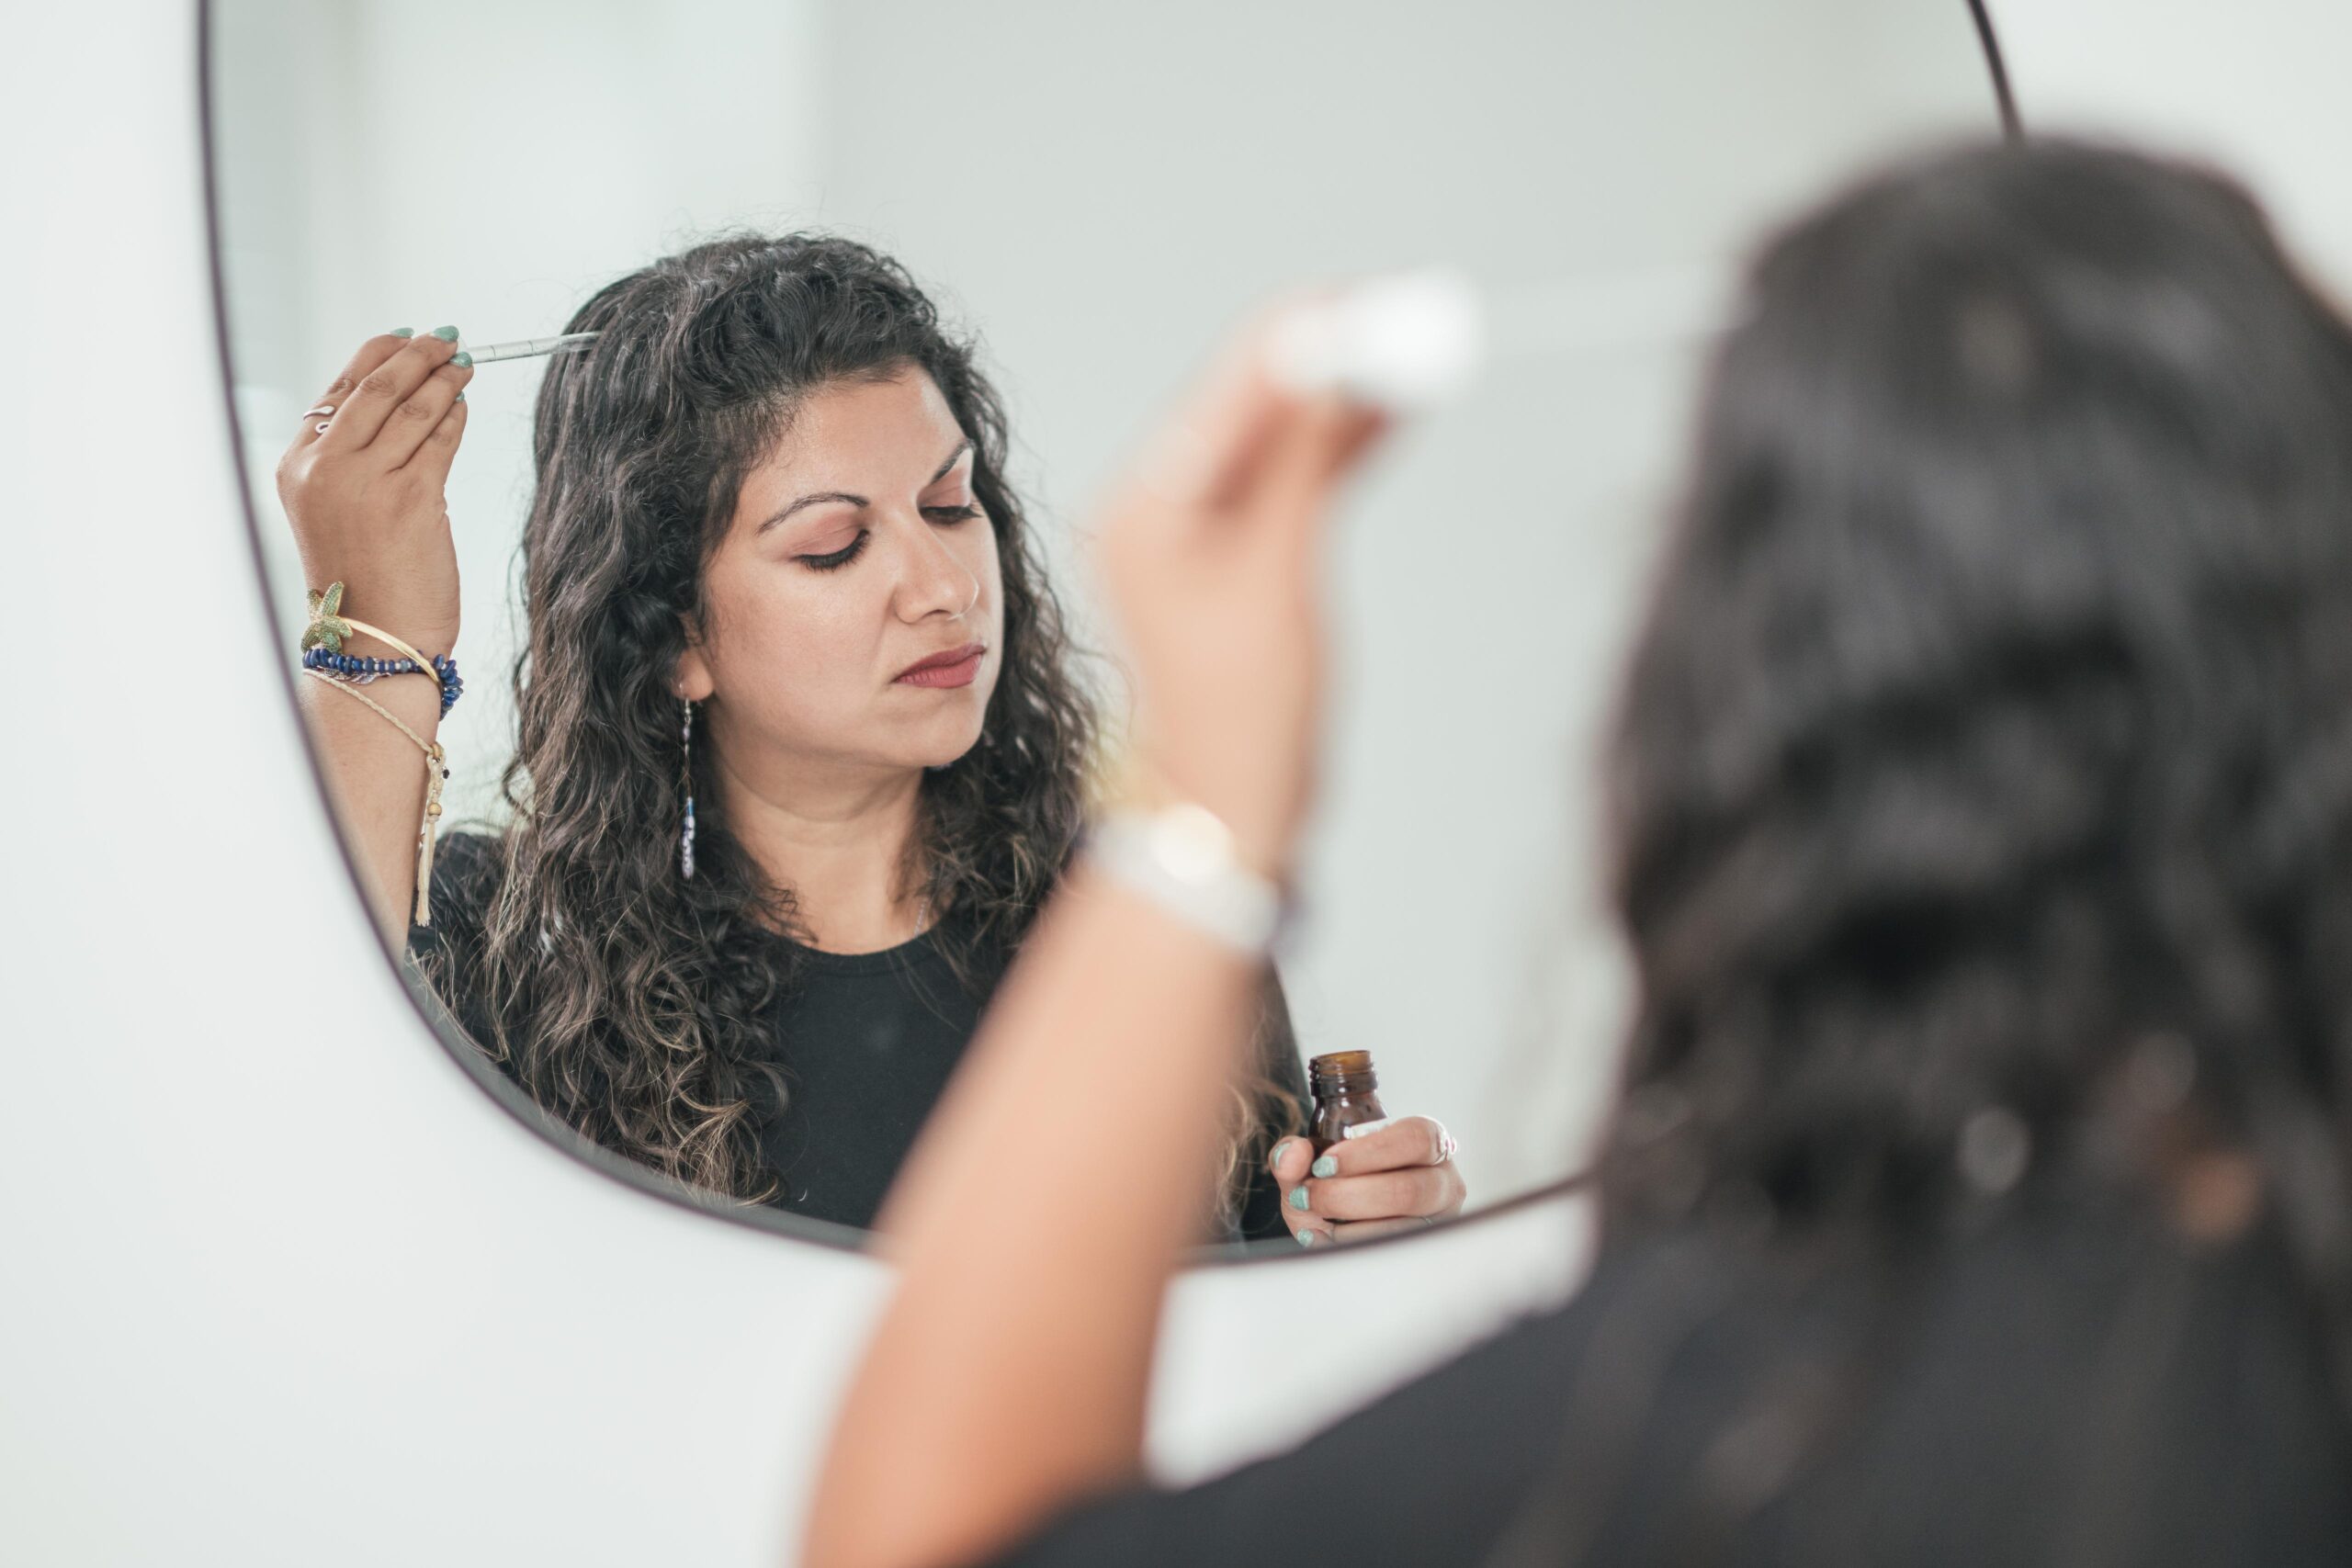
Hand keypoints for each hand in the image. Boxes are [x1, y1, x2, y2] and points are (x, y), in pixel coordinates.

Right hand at [275, 329, 473, 656]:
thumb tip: (403, 403)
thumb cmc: (365, 582)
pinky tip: (465, 404)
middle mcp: (325, 467)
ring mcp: (367, 481)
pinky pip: (439, 439)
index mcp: (297, 466)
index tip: (406, 337)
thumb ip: (355, 460)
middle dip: (417, 355)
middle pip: (376, 387)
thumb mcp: (335, 510)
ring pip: (412, 407)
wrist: (375, 641)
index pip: (338, 392)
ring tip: (464, 364)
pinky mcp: (412, 498)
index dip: (376, 356)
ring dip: (444, 378)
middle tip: (447, 337)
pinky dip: (455, 415)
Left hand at [1093, 313, 1386, 878]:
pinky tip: (1393, 411)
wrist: (1226, 812)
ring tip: (1422, 349)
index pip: (1239, 383)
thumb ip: (1307, 462)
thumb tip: (1342, 365)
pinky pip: (1292, 478)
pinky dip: (1340, 446)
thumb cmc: (1242, 720)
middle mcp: (1160, 504)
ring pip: (1284, 433)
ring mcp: (1196, 530)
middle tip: (1419, 313)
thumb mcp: (1279, 578)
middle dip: (1339, 352)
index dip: (1317, 333)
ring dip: (1348, 394)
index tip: (1387, 301)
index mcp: (1147, 504)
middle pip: (1260, 396)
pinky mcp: (1234, 555)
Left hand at [1267, 1115, 1467, 1245]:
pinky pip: (1392, 1258)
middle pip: (1410, 1189)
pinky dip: (1349, 1248)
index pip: (1415, 1138)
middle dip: (1348, 1196)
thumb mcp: (1311, 1165)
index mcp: (1427, 1141)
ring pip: (1402, 1230)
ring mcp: (1440, 1222)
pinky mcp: (1427, 1254)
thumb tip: (1293, 1154)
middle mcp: (1444, 1181)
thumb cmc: (1340, 1182)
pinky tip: (1324, 1238)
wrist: (1344, 1220)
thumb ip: (1293, 1154)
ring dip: (1347, 1227)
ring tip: (1313, 1219)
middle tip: (1309, 1196)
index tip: (1324, 1164)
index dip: (1368, 1152)